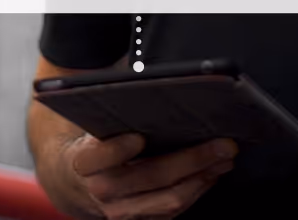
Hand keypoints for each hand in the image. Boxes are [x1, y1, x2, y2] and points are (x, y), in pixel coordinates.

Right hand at [67, 133, 237, 219]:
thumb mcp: (91, 128)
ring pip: (170, 199)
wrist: (73, 184)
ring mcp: (122, 212)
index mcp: (85, 162)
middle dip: (193, 160)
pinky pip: (174, 210)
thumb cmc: (90, 148)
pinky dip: (197, 190)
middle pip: (152, 177)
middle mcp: (103, 191)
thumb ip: (114, 116)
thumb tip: (149, 90)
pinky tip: (211, 173)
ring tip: (224, 158)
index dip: (119, 149)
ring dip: (203, 178)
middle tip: (222, 144)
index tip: (139, 136)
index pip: (101, 156)